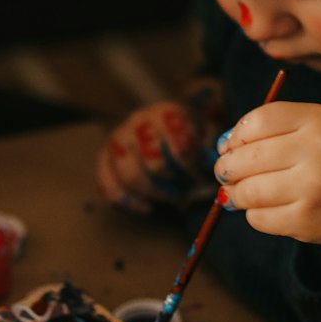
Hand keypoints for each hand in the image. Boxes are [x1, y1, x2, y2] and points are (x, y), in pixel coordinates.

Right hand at [96, 100, 210, 213]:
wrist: (168, 117)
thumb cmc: (189, 129)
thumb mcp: (206, 129)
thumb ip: (210, 146)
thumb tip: (215, 166)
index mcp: (166, 113)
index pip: (177, 146)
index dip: (189, 169)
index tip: (199, 180)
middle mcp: (138, 122)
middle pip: (152, 163)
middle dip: (171, 184)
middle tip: (184, 193)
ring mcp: (118, 137)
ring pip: (129, 175)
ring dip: (152, 193)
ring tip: (168, 199)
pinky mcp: (105, 155)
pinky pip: (107, 182)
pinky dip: (125, 200)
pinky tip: (145, 208)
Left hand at [215, 101, 320, 288]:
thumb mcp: (319, 129)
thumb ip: (275, 128)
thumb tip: (222, 145)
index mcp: (319, 120)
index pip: (258, 121)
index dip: (236, 135)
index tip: (230, 146)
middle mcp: (317, 150)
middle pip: (246, 156)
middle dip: (226, 167)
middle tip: (225, 173)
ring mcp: (313, 187)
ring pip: (248, 190)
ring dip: (235, 194)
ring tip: (237, 193)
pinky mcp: (307, 220)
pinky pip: (259, 218)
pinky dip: (254, 215)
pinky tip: (267, 210)